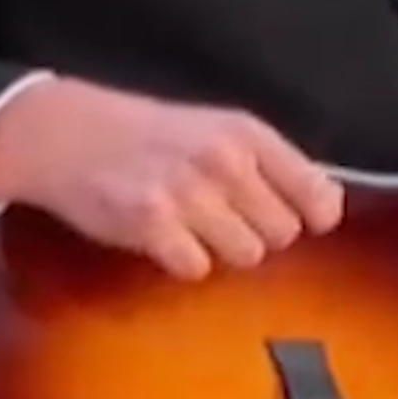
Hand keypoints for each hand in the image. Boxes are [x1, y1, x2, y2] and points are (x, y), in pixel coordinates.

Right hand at [0, 77, 344, 279]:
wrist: (69, 134)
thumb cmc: (150, 136)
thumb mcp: (218, 130)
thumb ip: (272, 165)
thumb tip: (328, 207)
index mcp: (247, 133)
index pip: (316, 194)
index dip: (310, 216)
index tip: (295, 220)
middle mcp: (224, 159)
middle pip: (283, 233)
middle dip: (256, 232)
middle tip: (218, 215)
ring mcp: (189, 192)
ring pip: (245, 254)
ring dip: (219, 249)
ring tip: (188, 224)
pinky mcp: (153, 224)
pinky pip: (197, 268)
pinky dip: (181, 261)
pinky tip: (162, 237)